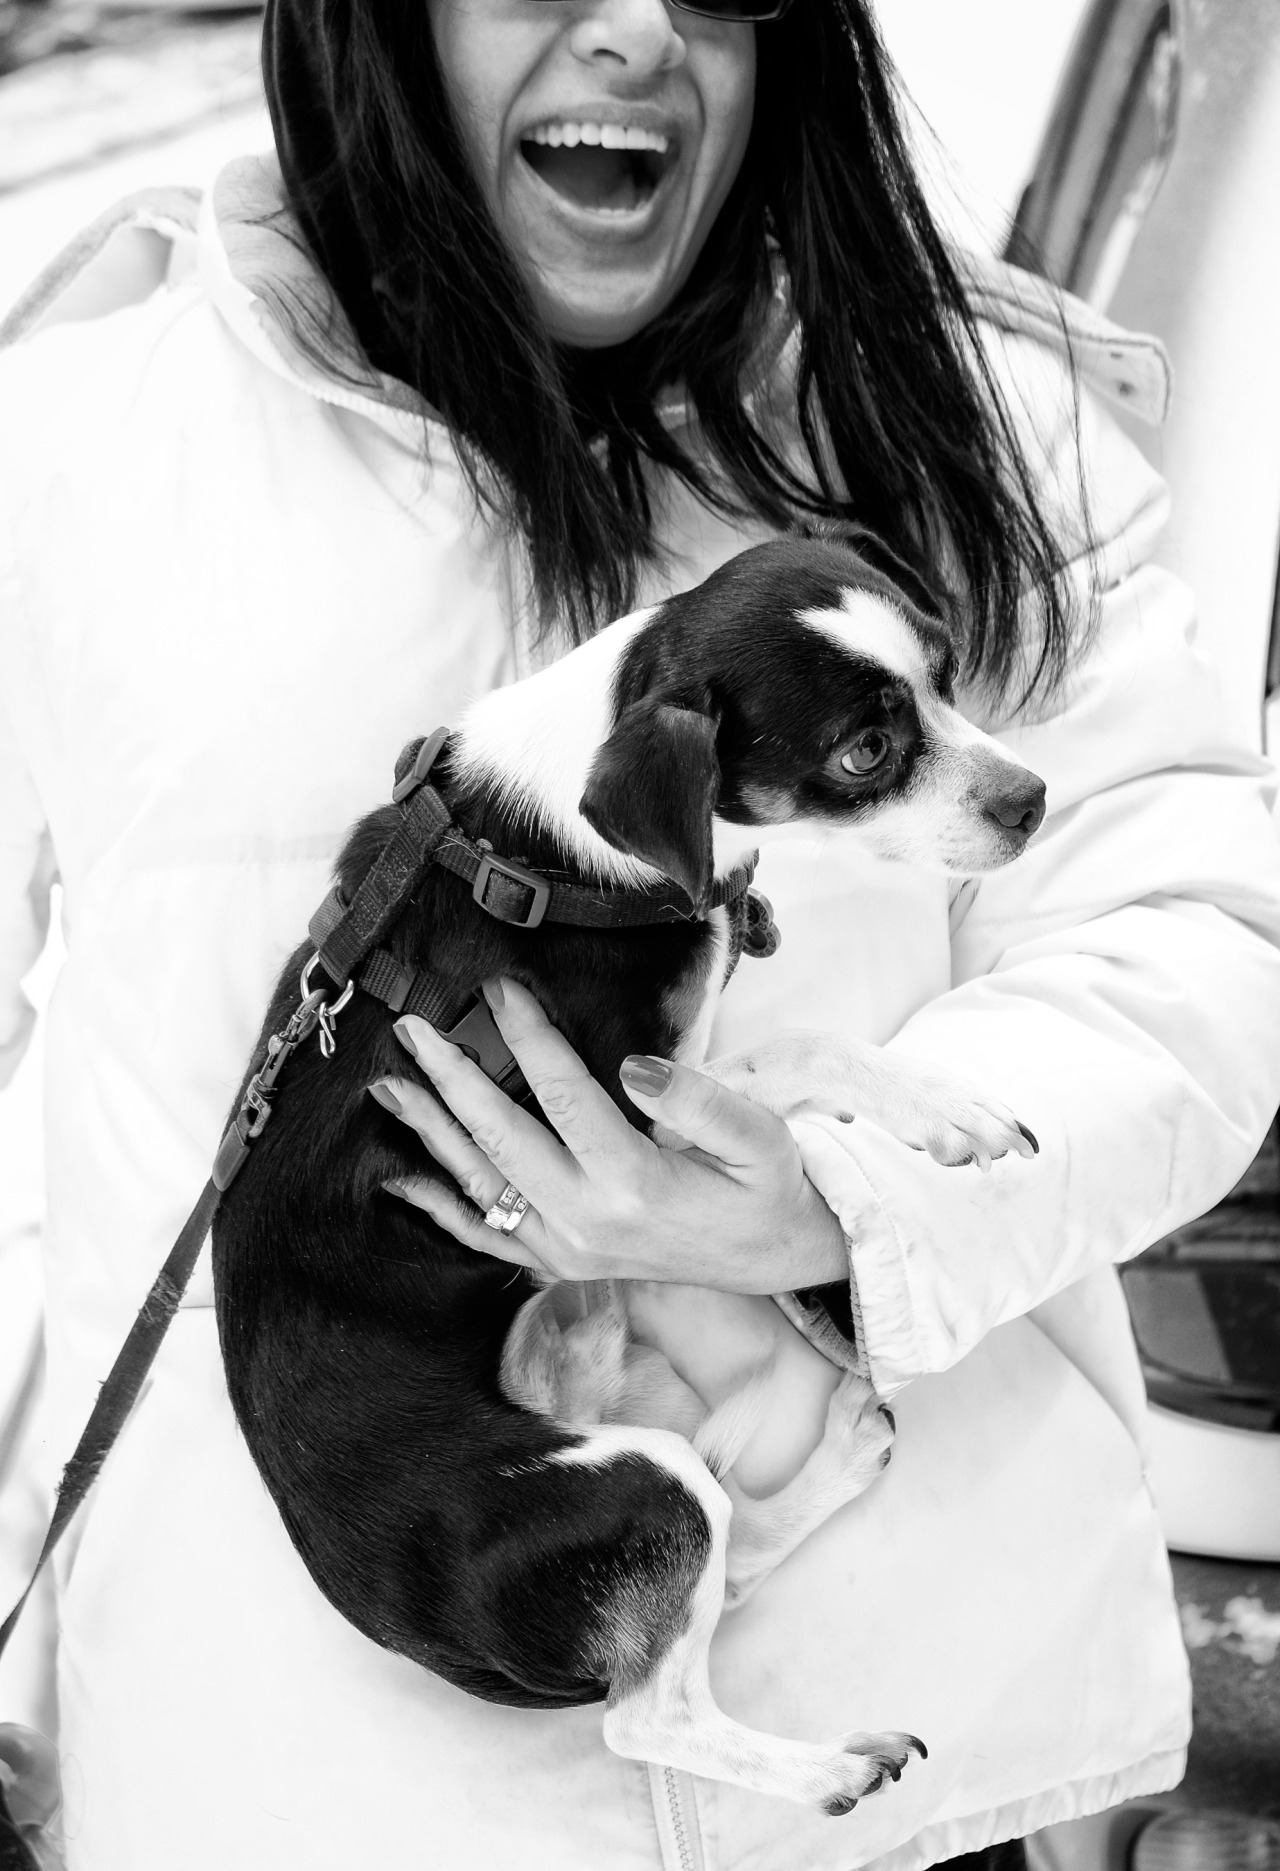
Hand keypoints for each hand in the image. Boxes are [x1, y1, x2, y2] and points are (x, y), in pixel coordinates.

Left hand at [371, 978, 847, 1292]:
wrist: (771, 1258)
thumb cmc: (765, 1186)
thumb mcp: (762, 1138)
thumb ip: (702, 1102)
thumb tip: (635, 1065)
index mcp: (636, 1184)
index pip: (564, 1096)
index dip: (528, 1036)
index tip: (498, 987)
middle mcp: (588, 1223)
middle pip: (501, 1140)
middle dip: (451, 1079)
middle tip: (411, 1029)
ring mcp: (566, 1251)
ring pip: (480, 1186)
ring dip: (431, 1133)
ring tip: (389, 1086)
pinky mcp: (557, 1264)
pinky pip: (485, 1237)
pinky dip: (440, 1207)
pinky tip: (401, 1179)